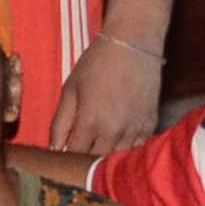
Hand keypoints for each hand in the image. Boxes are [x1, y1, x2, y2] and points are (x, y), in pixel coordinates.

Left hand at [48, 29, 162, 159]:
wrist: (133, 43)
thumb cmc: (97, 63)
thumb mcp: (70, 90)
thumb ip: (60, 123)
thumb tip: (54, 149)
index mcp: (90, 121)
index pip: (74, 156)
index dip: (66, 157)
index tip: (62, 154)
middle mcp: (114, 130)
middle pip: (96, 162)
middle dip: (84, 160)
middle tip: (79, 150)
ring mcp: (135, 129)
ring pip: (117, 159)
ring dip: (105, 155)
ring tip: (97, 143)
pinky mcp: (150, 125)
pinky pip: (136, 149)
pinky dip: (125, 149)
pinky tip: (117, 138)